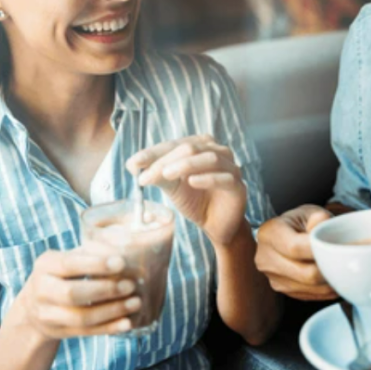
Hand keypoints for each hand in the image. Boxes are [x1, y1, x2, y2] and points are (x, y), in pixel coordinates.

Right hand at [15, 247, 140, 340]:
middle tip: (131, 285)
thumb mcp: (67, 257)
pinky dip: (108, 328)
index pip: (70, 264)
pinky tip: (127, 323)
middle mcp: (41, 290)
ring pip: (81, 317)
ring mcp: (47, 315)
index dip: (96, 264)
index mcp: (45, 265)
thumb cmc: (63, 272)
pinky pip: (86, 332)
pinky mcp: (58, 332)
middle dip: (105, 290)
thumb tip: (123, 248)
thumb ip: (90, 253)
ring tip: (135, 302)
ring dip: (111, 311)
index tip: (121, 262)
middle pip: (72, 294)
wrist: (35, 303)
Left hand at [126, 134, 246, 246]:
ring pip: (209, 158)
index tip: (133, 164)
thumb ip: (157, 174)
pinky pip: (224, 178)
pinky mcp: (238, 186)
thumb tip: (134, 165)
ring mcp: (230, 167)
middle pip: (190, 147)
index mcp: (201, 146)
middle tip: (146, 174)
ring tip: (166, 174)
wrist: (216, 225)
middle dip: (166, 160)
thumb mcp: (172, 186)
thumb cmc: (195, 200)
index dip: (153, 152)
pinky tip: (192, 182)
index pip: (174, 144)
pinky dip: (207, 178)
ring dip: (185, 164)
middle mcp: (218, 151)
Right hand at [254, 205, 336, 300]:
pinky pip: (311, 295)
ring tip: (340, 267)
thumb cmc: (299, 222)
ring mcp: (273, 277)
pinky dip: (326, 288)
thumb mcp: (309, 212)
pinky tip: (331, 276)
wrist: (284, 234)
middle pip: (306, 274)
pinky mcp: (282, 289)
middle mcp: (266, 258)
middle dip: (329, 268)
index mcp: (270, 233)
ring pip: (311, 287)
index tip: (335, 247)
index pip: (295, 248)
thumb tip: (325, 224)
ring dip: (330, 281)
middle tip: (343, 260)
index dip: (319, 250)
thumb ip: (318, 218)